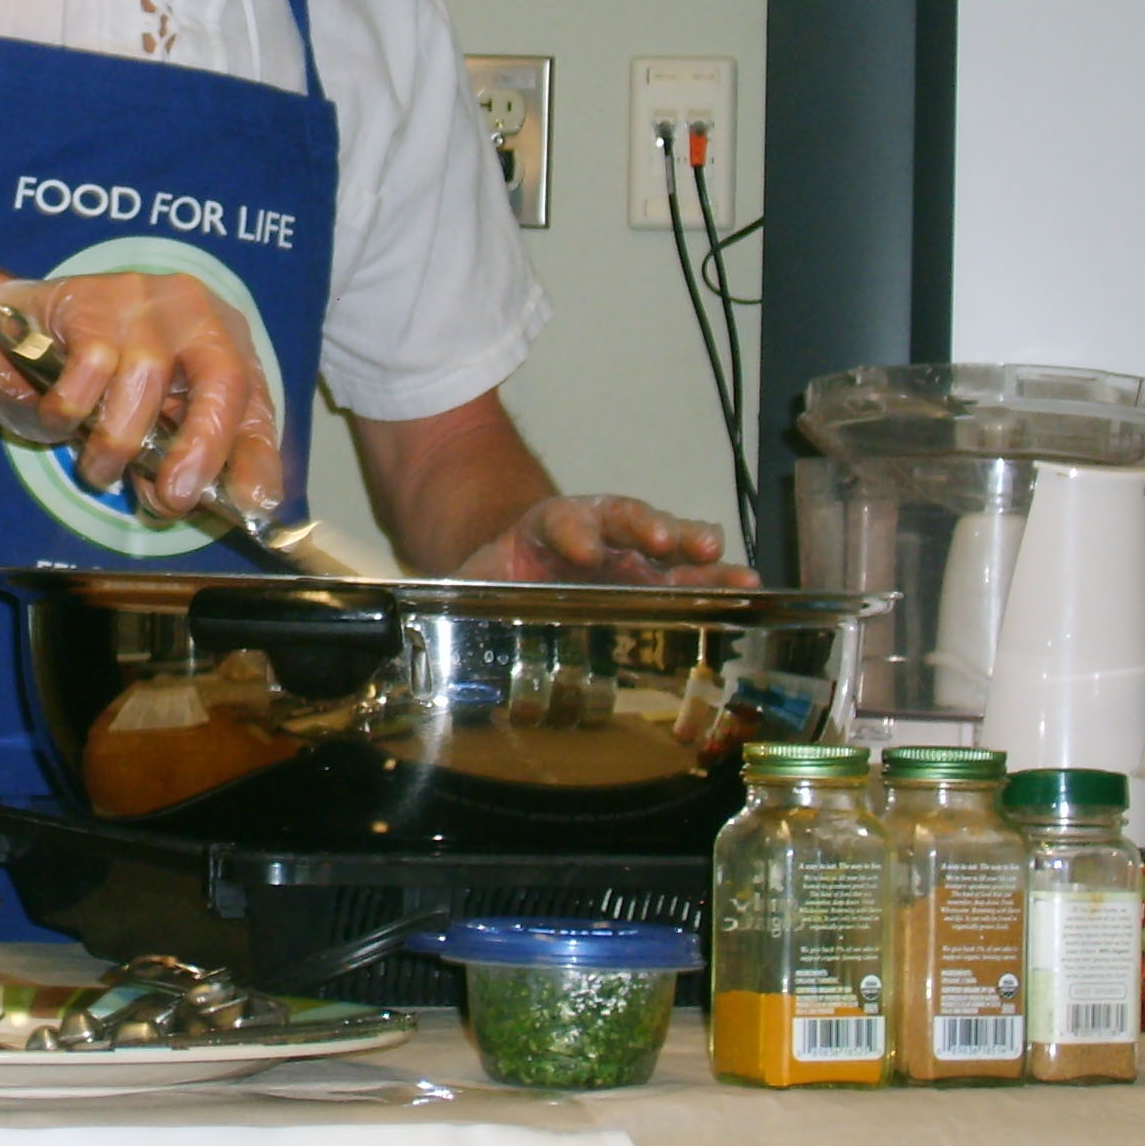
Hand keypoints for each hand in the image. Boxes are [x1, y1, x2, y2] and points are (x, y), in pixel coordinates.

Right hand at [0, 274, 281, 515]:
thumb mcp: (145, 421)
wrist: (3, 333)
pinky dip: (70, 413)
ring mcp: (140, 300)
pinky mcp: (87, 301)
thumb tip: (187, 500)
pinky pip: (87, 374)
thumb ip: (172, 457)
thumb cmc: (91, 382)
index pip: (254, 399)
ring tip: (98, 470)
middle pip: (222, 378)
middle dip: (202, 446)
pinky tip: (59, 416)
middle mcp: (193, 312)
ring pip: (144, 382)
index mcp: (221, 342)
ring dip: (116, 445)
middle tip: (173, 497)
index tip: (251, 504)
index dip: (257, 455)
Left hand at [456, 494, 761, 586]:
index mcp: (541, 530)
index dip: (571, 531)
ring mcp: (625, 551)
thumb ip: (444, 601)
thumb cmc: (498, 577)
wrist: (517, 559)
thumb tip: (402, 625)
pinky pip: (684, 572)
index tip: (583, 547)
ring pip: (661, 540)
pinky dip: (713, 576)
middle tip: (663, 539)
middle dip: (644, 528)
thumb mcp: (465, 585)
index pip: (558, 521)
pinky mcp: (651, 575)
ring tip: (717, 557)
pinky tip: (742, 586)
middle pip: (620, 521)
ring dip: (689, 547)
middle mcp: (591, 534)